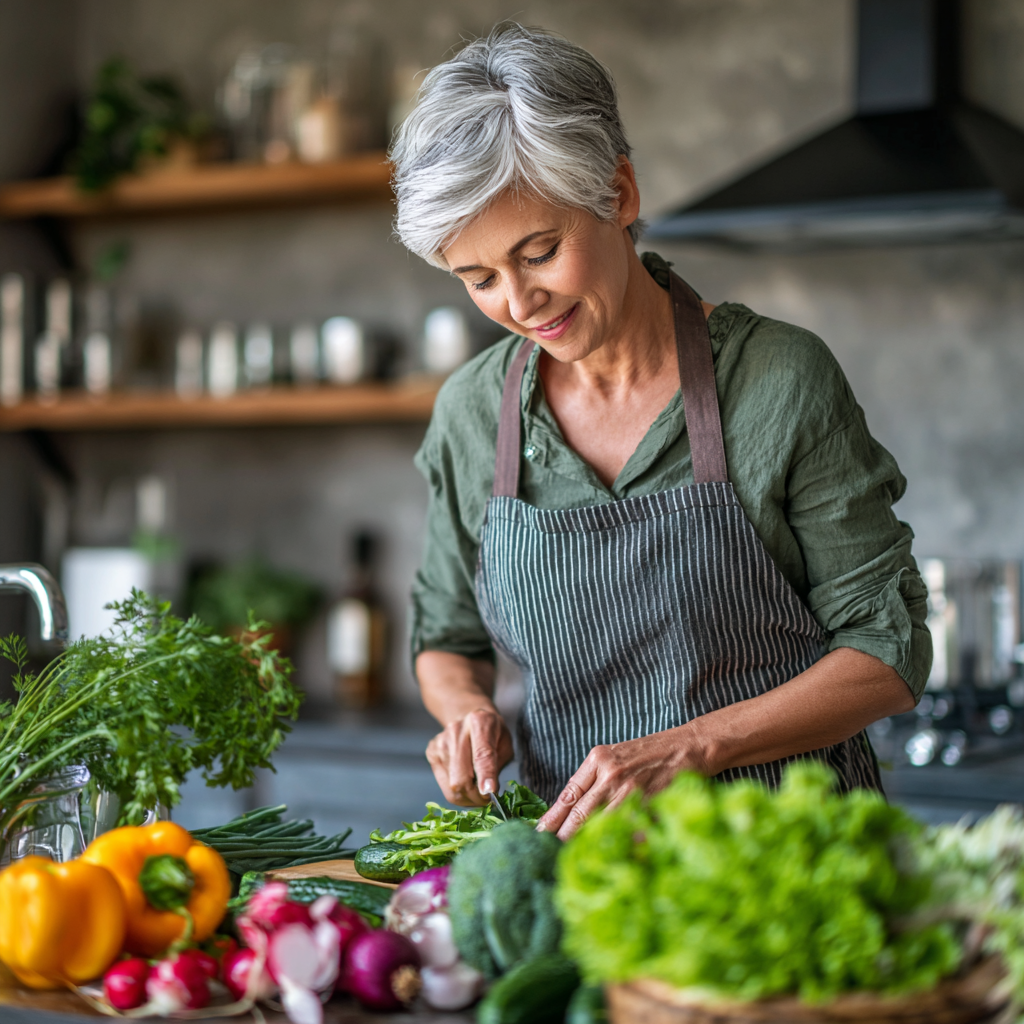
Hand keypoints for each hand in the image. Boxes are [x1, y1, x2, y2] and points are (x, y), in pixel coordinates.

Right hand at [426, 707, 513, 805]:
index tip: (489, 793)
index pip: (482, 755)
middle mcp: (456, 730)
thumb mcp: (505, 743)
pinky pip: (444, 785)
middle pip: (461, 778)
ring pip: (452, 786)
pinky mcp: (431, 752)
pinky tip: (466, 782)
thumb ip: (498, 765)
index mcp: (480, 722)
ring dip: (467, 797)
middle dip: (476, 797)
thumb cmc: (492, 732)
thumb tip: (488, 791)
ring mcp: (440, 741)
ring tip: (478, 791)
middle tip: (488, 800)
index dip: (485, 776)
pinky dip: (457, 792)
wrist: (468, 714)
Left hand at [536, 724, 708, 839]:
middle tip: (546, 851)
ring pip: (600, 822)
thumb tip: (573, 811)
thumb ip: (595, 780)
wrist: (685, 747)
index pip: (568, 794)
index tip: (539, 832)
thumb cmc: (649, 754)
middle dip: (562, 835)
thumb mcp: (615, 757)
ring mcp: (630, 787)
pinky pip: (629, 828)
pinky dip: (619, 842)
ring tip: (571, 858)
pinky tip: (609, 854)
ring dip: (585, 842)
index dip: (552, 817)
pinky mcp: (649, 801)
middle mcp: (610, 772)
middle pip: (579, 811)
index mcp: (597, 759)